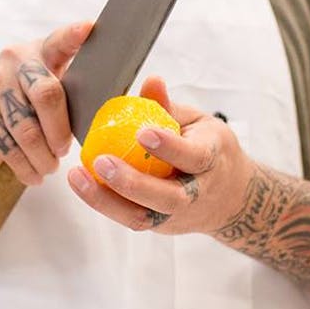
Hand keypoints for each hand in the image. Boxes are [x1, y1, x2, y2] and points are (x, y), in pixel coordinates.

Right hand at [0, 20, 92, 184]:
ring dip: (43, 156)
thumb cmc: (25, 107)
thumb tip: (108, 111)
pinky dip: (26, 167)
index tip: (90, 29)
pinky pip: (8, 147)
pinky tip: (33, 173)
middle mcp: (14, 62)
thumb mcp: (48, 89)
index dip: (74, 35)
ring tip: (49, 166)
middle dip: (60, 130)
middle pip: (47, 94)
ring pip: (27, 129)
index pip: (59, 41)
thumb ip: (71, 90)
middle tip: (64, 149)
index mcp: (39, 52)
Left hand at [68, 77, 254, 234]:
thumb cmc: (210, 150)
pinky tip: (82, 184)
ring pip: (144, 217)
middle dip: (132, 183)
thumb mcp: (199, 123)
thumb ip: (171, 107)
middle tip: (101, 161)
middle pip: (166, 198)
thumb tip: (151, 82)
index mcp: (212, 161)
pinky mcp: (160, 226)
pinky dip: (104, 203)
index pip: (194, 157)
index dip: (169, 147)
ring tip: (78, 177)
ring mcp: (177, 216)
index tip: (143, 132)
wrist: (231, 198)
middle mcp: (197, 195)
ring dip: (107, 200)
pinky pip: (131, 218)